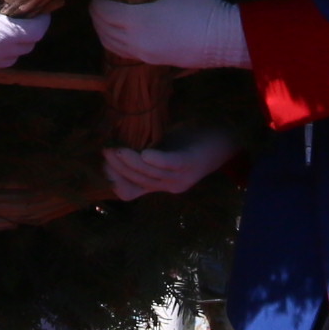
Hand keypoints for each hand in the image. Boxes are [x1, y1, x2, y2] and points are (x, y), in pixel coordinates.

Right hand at [0, 0, 48, 76]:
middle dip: (30, 31)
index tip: (43, 7)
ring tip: (8, 28)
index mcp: (6, 34)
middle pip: (27, 45)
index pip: (38, 30)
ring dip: (14, 45)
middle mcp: (1, 54)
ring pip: (11, 58)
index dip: (44, 18)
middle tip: (25, 14)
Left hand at [89, 0, 251, 69]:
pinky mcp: (153, 62)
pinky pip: (123, 52)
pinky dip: (117, 41)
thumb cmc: (203, 5)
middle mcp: (134, 40)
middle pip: (101, 29)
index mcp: (137, 19)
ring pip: (110, 44)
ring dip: (105, 29)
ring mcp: (143, 54)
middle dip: (98, 13)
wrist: (224, 38)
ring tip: (112, 14)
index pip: (101, 11)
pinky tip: (126, 30)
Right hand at [103, 130, 236, 200]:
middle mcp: (168, 186)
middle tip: (106, 150)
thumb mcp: (160, 148)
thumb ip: (139, 152)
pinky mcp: (191, 163)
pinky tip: (146, 153)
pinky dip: (158, 160)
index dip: (113, 179)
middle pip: (135, 181)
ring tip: (116, 149)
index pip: (128, 192)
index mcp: (159, 184)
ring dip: (130, 163)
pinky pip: (171, 165)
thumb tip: (109, 145)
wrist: (225, 137)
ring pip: (149, 174)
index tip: (103, 161)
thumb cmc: (190, 139)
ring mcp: (181, 177)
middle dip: (117, 167)